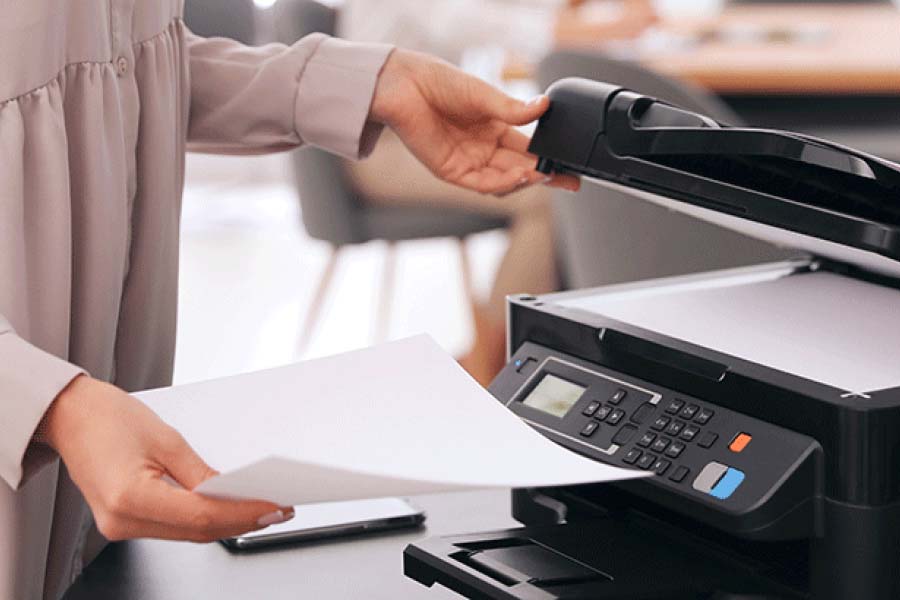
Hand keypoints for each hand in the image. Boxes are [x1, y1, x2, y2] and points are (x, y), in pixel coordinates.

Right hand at [38, 375, 293, 541]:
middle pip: (197, 531)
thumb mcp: (166, 439)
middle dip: (242, 521)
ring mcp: (119, 526)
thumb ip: (201, 473)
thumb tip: (235, 493)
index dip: (243, 514)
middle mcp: (121, 521)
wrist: (69, 415)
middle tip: (279, 509)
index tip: (274, 507)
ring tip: (263, 509)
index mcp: (129, 498)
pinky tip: (229, 509)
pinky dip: (204, 520)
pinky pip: (173, 527)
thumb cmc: (108, 417)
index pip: (201, 517)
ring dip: (227, 523)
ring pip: (188, 534)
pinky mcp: (124, 521)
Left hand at [370, 49, 579, 195]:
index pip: (529, 150)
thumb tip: (544, 107)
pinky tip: (519, 175)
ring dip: (525, 181)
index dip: (550, 160)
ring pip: (504, 182)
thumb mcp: (485, 95)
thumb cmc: (441, 84)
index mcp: (496, 128)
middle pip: (521, 170)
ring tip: (542, 174)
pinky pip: (482, 184)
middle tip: (569, 181)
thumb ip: (514, 109)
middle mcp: (485, 148)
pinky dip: (503, 183)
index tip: (571, 168)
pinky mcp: (453, 171)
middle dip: (546, 178)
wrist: (407, 87)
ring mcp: (469, 162)